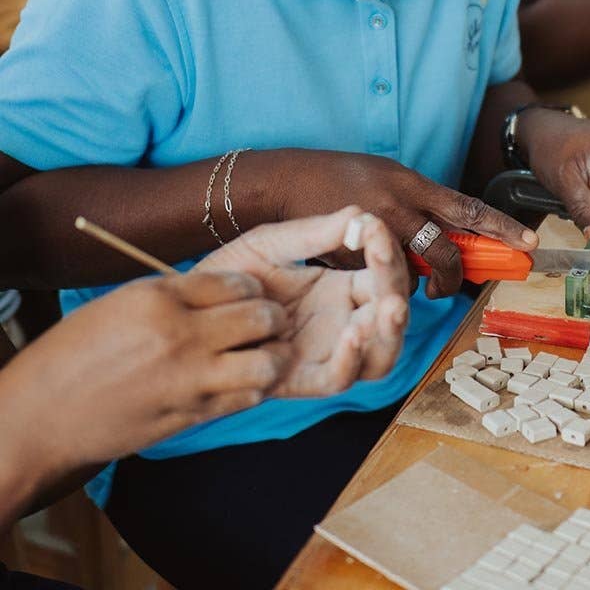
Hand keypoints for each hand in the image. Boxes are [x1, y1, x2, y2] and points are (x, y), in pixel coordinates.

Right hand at [0, 269, 287, 488]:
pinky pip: (245, 398)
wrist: (43, 414)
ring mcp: (188, 378)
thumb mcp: (124, 301)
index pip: (237, 282)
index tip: (253, 294)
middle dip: (273, 317)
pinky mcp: (189, 414)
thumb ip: (176, 294)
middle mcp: (181, 334)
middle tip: (271, 321)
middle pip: (259, 317)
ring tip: (268, 353)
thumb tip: (221, 291)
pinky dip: (254, 387)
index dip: (253, 288)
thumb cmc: (77, 351)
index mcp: (161, 297)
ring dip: (274, 356)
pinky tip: (244, 380)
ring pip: (264, 363)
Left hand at [198, 209, 409, 395]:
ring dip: (390, 334)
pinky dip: (352, 360)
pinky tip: (353, 331)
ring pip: (379, 358)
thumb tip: (362, 214)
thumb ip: (314, 232)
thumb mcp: (271, 243)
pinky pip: (336, 379)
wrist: (187, 305)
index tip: (374, 229)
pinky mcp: (298, 378)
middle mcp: (340, 323)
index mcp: (341, 289)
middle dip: (398, 296)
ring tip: (389, 306)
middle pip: (391, 320)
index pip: (384, 277)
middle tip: (390, 271)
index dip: (389, 256)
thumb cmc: (230, 273)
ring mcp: (323, 353)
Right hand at [278, 151, 537, 298]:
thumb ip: (415, 203)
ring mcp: (373, 234)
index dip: (501, 226)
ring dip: (425, 283)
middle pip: (446, 248)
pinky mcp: (351, 258)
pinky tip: (376, 272)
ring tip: (427, 287)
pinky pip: (382, 277)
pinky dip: (386, 279)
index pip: (466, 208)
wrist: (284, 182)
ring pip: (415, 271)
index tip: (529, 242)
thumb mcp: (385, 176)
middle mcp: (396, 206)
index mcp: (410, 184)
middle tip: (466, 284)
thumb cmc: (337, 177)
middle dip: (464, 272)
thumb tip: (447, 235)